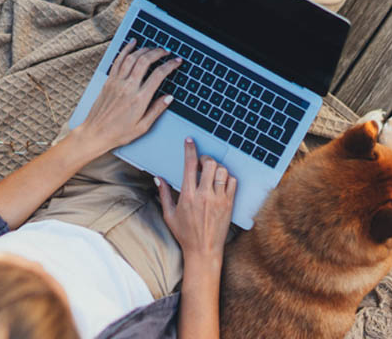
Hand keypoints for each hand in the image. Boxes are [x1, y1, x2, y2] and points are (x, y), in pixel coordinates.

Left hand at [74, 38, 182, 155]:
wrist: (96, 133)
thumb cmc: (118, 133)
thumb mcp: (143, 126)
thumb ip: (157, 110)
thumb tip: (169, 97)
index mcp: (139, 99)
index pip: (159, 75)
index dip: (170, 65)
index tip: (176, 61)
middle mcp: (128, 87)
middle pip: (145, 61)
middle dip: (158, 53)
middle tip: (166, 51)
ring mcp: (117, 82)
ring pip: (132, 57)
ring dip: (144, 49)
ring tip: (153, 48)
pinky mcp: (109, 81)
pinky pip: (118, 60)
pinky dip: (126, 49)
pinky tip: (132, 43)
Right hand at [156, 138, 236, 262]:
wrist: (203, 250)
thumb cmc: (185, 234)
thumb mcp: (169, 214)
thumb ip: (164, 194)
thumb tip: (158, 178)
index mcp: (187, 196)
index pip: (190, 165)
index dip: (190, 149)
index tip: (190, 141)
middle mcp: (204, 195)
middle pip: (210, 164)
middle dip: (206, 159)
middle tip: (203, 163)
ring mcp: (219, 199)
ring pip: (223, 171)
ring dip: (217, 168)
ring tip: (212, 173)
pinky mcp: (229, 204)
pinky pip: (233, 182)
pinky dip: (228, 178)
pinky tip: (221, 182)